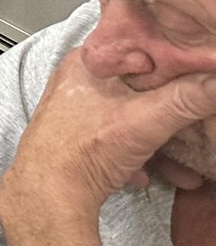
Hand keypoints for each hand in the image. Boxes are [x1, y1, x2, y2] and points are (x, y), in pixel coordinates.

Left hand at [0, 49, 215, 245]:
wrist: (48, 197)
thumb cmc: (80, 153)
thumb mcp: (145, 120)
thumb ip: (187, 99)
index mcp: (86, 64)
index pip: (137, 48)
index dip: (171, 63)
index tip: (196, 78)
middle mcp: (77, 83)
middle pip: (138, 89)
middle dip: (171, 114)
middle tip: (194, 128)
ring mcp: (76, 111)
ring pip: (130, 118)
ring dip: (159, 142)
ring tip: (181, 165)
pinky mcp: (78, 138)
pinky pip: (116, 140)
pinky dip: (136, 156)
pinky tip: (146, 174)